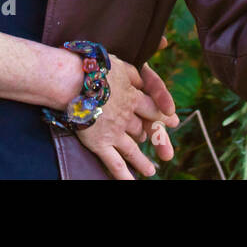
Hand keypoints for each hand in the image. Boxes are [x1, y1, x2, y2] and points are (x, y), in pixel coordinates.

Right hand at [75, 56, 178, 179]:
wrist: (72, 80)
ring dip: (142, 161)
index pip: (153, 109)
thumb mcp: (120, 65)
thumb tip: (143, 82)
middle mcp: (127, 117)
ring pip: (133, 150)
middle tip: (163, 150)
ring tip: (150, 171)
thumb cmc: (95, 69)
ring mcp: (114, 132)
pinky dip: (123, 174)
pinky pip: (114, 163)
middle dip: (153, 139)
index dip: (165, 115)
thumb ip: (134, 75)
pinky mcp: (99, 143)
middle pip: (142, 130)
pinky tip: (132, 182)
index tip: (174, 121)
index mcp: (133, 97)